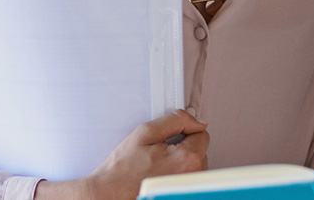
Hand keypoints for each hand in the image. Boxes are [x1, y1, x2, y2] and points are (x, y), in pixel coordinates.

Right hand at [36, 110, 209, 198]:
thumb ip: (176, 120)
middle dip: (183, 146)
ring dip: (181, 160)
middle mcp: (193, 176)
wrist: (111, 192)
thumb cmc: (124, 168)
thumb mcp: (146, 133)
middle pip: (200, 149)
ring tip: (158, 164)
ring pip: (195, 164)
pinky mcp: (182, 193)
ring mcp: (188, 187)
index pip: (202, 133)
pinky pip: (189, 176)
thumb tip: (197, 120)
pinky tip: (161, 174)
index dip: (185, 130)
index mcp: (188, 159)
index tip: (169, 136)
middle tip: (159, 152)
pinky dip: (178, 172)